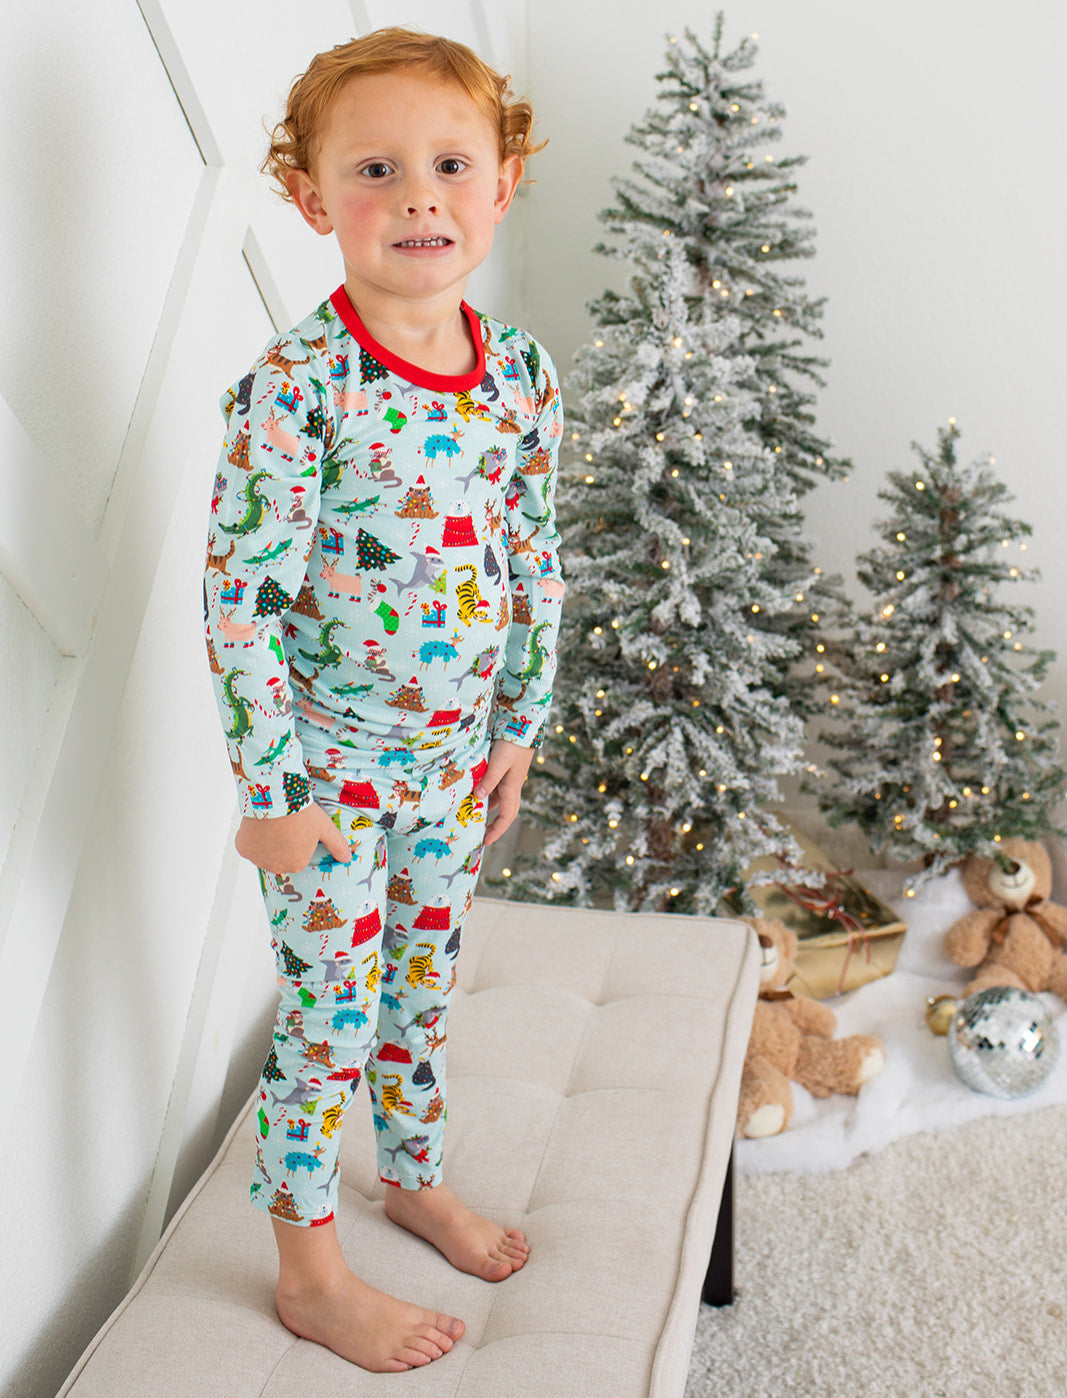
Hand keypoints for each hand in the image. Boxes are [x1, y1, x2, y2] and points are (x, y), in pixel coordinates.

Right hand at [234, 801, 350, 873]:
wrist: (276, 797)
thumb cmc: (303, 813)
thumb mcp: (324, 828)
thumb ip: (337, 845)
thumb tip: (348, 858)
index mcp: (297, 864)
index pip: (297, 856)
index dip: (296, 841)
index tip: (296, 828)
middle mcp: (276, 867)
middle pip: (279, 857)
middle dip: (280, 845)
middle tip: (284, 825)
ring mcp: (258, 859)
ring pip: (262, 852)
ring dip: (265, 843)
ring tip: (272, 823)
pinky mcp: (243, 849)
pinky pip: (247, 845)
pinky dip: (250, 837)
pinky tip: (258, 825)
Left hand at [473, 740, 533, 847]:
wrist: (522, 725)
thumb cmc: (512, 743)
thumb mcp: (498, 762)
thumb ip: (489, 779)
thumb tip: (478, 797)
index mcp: (513, 787)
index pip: (507, 816)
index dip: (497, 830)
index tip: (486, 841)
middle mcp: (513, 785)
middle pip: (506, 811)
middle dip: (495, 824)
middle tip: (482, 834)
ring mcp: (510, 778)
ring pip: (500, 800)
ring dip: (489, 809)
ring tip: (473, 814)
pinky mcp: (506, 769)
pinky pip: (496, 788)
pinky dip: (487, 794)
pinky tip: (476, 793)